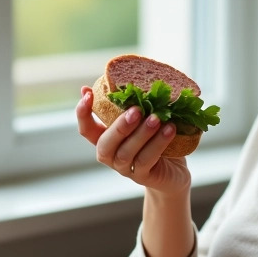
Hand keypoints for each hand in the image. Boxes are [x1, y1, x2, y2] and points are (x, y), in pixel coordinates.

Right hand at [76, 86, 190, 194]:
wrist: (174, 173)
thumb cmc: (158, 142)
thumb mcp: (146, 121)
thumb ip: (137, 107)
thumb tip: (137, 80)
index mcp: (107, 139)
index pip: (86, 129)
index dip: (83, 113)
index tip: (87, 93)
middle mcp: (111, 155)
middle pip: (104, 144)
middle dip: (119, 126)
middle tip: (136, 110)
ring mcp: (125, 169)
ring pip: (126, 153)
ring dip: (141, 134)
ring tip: (156, 119)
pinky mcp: (142, 177)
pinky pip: (146, 161)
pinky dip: (157, 144)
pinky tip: (169, 130)